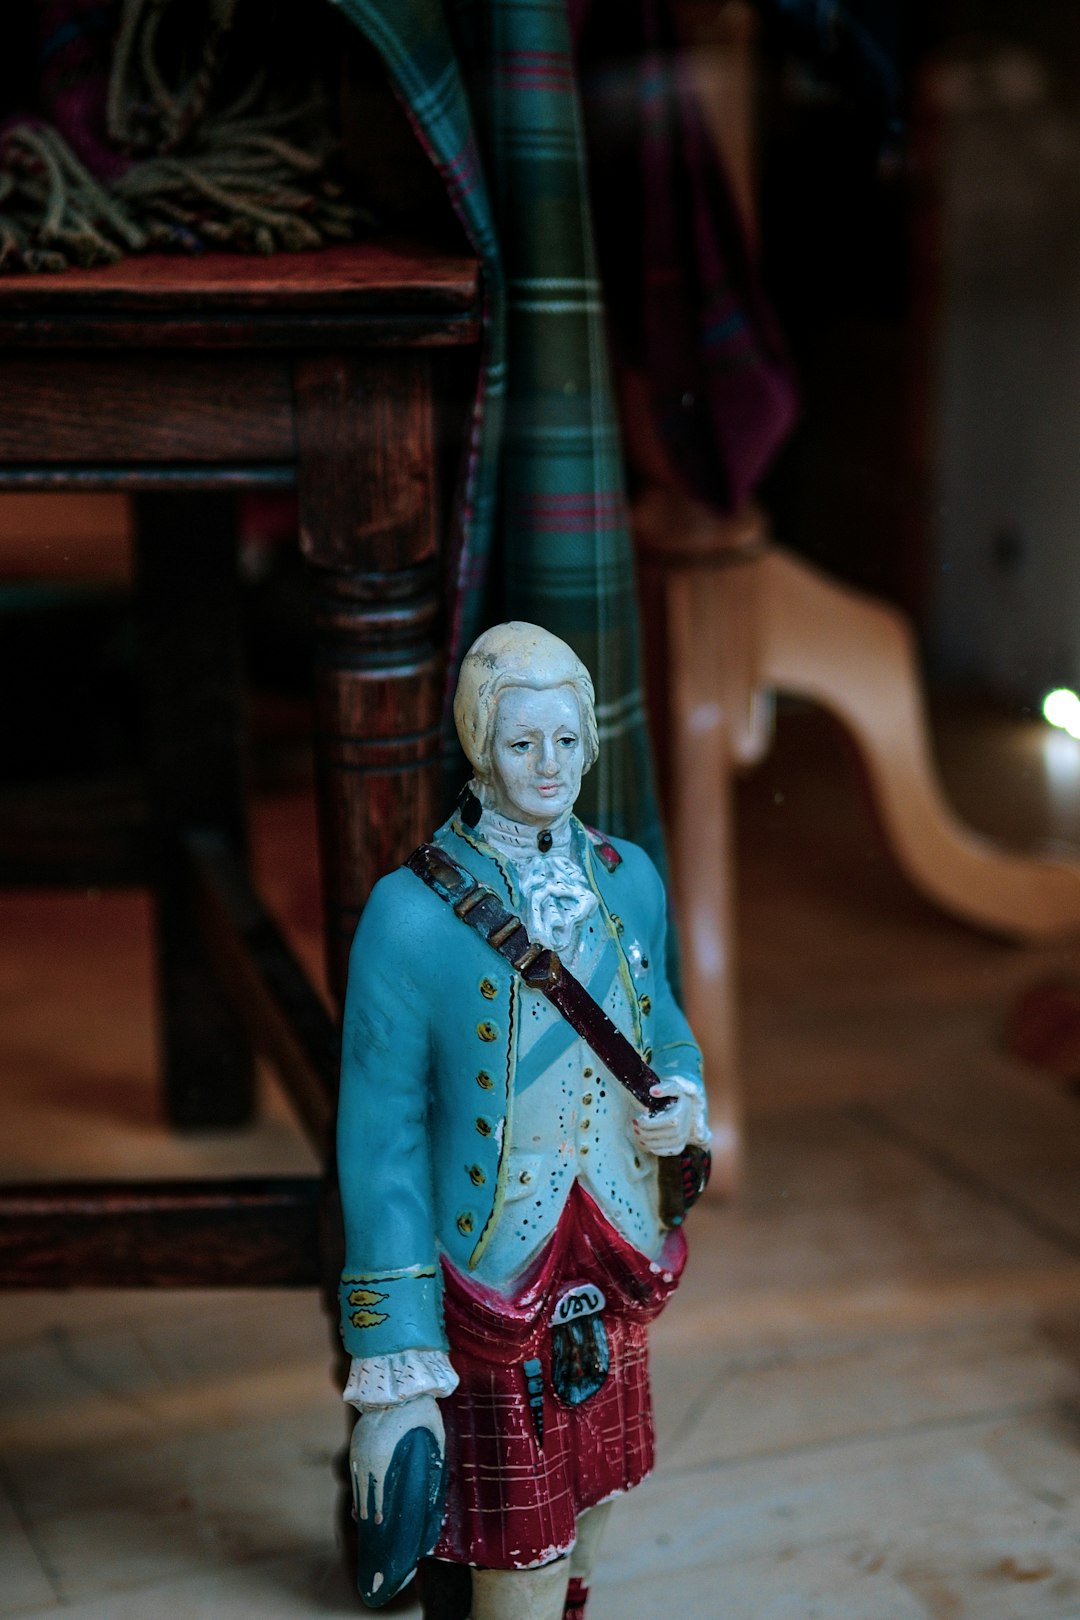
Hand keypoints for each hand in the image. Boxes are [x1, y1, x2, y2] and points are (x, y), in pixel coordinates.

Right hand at [350, 1393, 444, 1523]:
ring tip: (361, 1515)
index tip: (380, 1522)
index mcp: (383, 1453)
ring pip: (356, 1475)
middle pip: (362, 1485)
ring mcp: (359, 1441)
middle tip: (367, 1525)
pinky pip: (355, 1462)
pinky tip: (359, 1488)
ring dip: (358, 1495)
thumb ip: (437, 1452)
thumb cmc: (420, 1405)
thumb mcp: (434, 1430)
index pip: (378, 1488)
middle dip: (364, 1506)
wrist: (398, 1377)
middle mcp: (367, 1450)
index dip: (378, 1507)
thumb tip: (441, 1475)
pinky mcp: (358, 1434)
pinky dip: (356, 1478)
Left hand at [632, 1081, 697, 1156]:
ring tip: (638, 1134)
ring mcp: (683, 1138)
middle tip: (634, 1127)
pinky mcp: (681, 1144)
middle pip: (665, 1135)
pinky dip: (658, 1150)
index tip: (637, 1119)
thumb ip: (665, 1088)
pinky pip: (670, 1151)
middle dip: (646, 1132)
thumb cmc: (677, 1095)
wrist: (688, 1105)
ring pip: (666, 1145)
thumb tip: (652, 1091)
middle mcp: (684, 1128)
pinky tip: (646, 1144)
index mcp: (681, 1114)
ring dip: (649, 1142)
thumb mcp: (674, 1086)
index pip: (666, 1122)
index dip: (649, 1123)